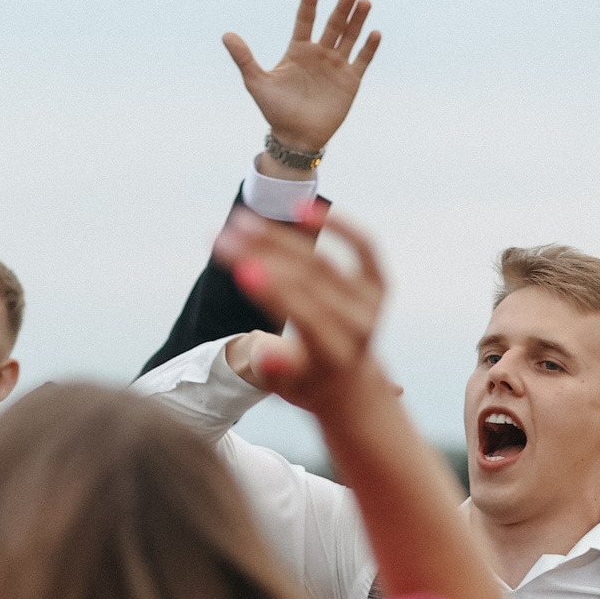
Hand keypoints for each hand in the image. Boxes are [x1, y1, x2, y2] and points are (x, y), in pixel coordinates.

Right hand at [213, 207, 393, 419]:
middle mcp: (360, 327)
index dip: (274, 292)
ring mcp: (372, 303)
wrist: (352, 386)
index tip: (240, 270)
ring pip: (322, 261)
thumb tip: (263, 352)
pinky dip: (335, 224)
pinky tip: (299, 209)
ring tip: (241, 222)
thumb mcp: (286, 389)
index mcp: (337, 356)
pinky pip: (361, 244)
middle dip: (262, 257)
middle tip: (221, 240)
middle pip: (309, 282)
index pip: (305, 315)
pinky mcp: (378, 283)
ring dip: (280, 238)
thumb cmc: (307, 384)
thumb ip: (274, 372)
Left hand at [223, 0, 379, 155]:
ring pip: (349, 37)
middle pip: (332, 25)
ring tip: (363, 2)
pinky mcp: (350, 81)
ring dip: (357, 21)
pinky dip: (368, 48)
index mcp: (298, 50)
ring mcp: (336, 66)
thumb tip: (225, 35)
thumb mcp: (257, 83)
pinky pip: (362, 60)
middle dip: (340, 9)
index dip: (309, 2)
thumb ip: (244, 58)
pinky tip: (374, 33)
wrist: (296, 138)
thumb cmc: (275, 110)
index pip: (305, 20)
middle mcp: (319, 53)